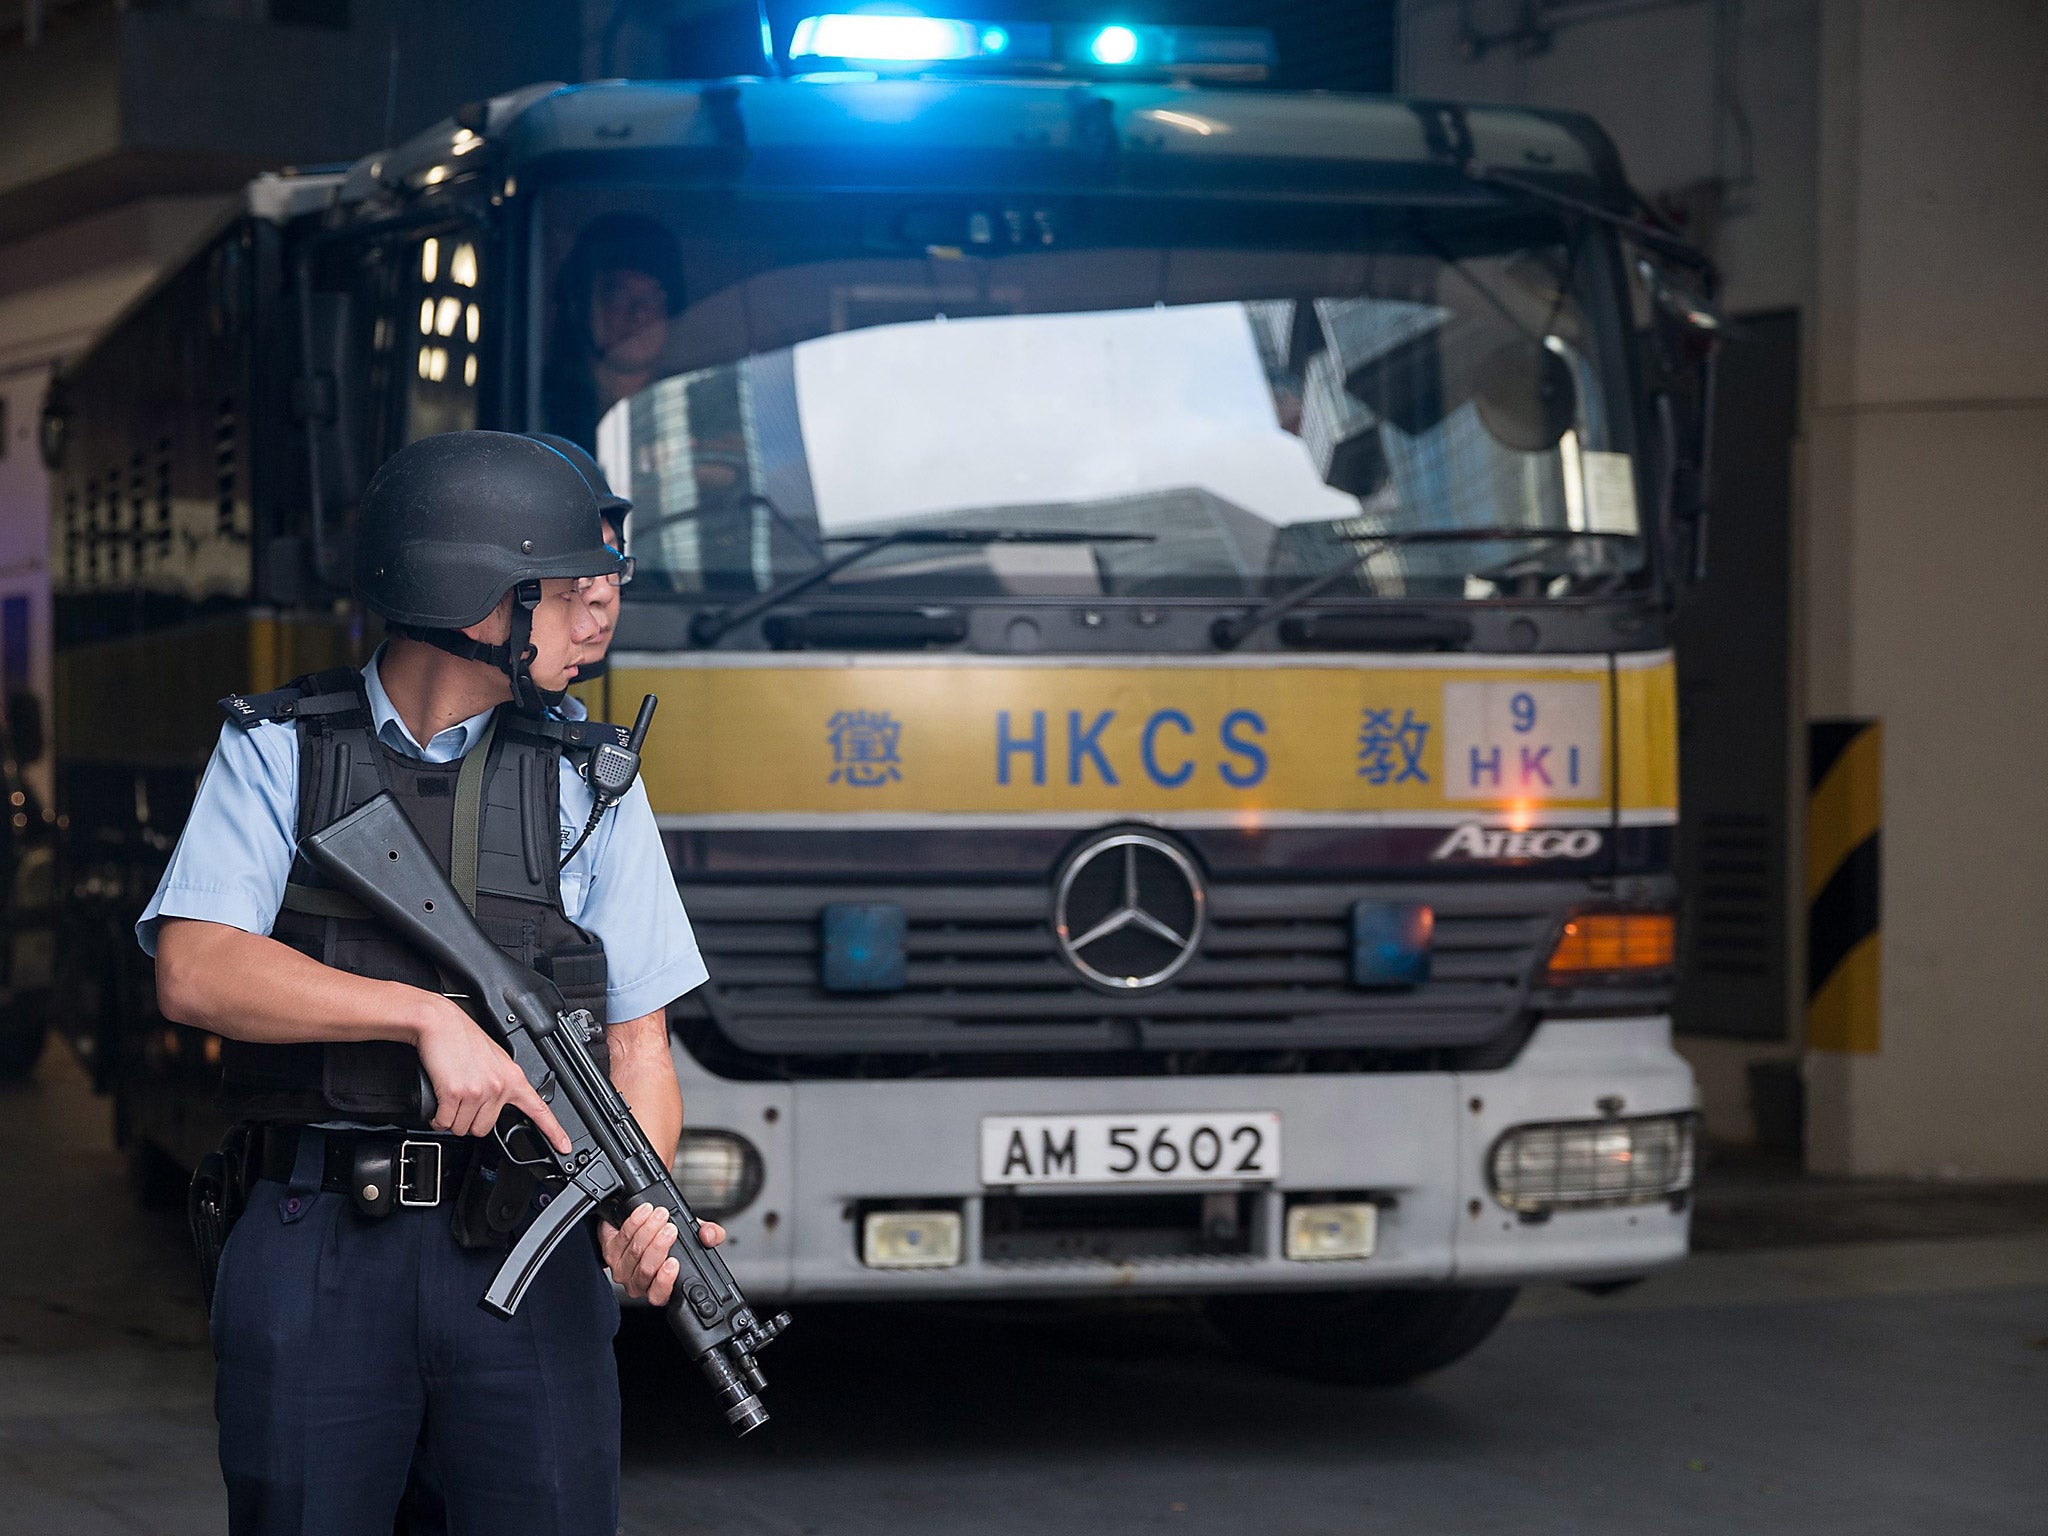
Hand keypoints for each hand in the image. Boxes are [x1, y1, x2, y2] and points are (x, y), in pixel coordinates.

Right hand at [412, 996, 570, 1151]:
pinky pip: (445, 1122)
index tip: (563, 1146)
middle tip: (464, 1100)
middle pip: (484, 1129)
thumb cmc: (463, 1039)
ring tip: (452, 1096)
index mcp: (513, 1077)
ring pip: (463, 1128)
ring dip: (453, 1119)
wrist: (440, 1024)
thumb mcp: (496, 1059)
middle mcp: (499, 1086)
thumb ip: (503, 1082)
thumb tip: (500, 1102)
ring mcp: (478, 1091)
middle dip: (470, 1121)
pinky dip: (438, 1118)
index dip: (553, 1131)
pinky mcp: (455, 1093)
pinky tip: (440, 1102)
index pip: (539, 1109)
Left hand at [599, 1201, 726, 1305]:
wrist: (640, 1227)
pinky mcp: (610, 1252)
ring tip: (659, 1215)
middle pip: (646, 1269)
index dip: (665, 1280)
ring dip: (647, 1230)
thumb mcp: (694, 1237)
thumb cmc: (668, 1239)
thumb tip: (710, 1236)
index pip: (659, 1294)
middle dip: (659, 1245)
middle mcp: (638, 1283)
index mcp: (660, 1287)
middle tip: (670, 1228)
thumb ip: (709, 1236)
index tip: (674, 1262)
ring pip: (634, 1253)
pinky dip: (634, 1223)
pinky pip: (621, 1238)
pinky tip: (644, 1213)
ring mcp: (622, 1270)